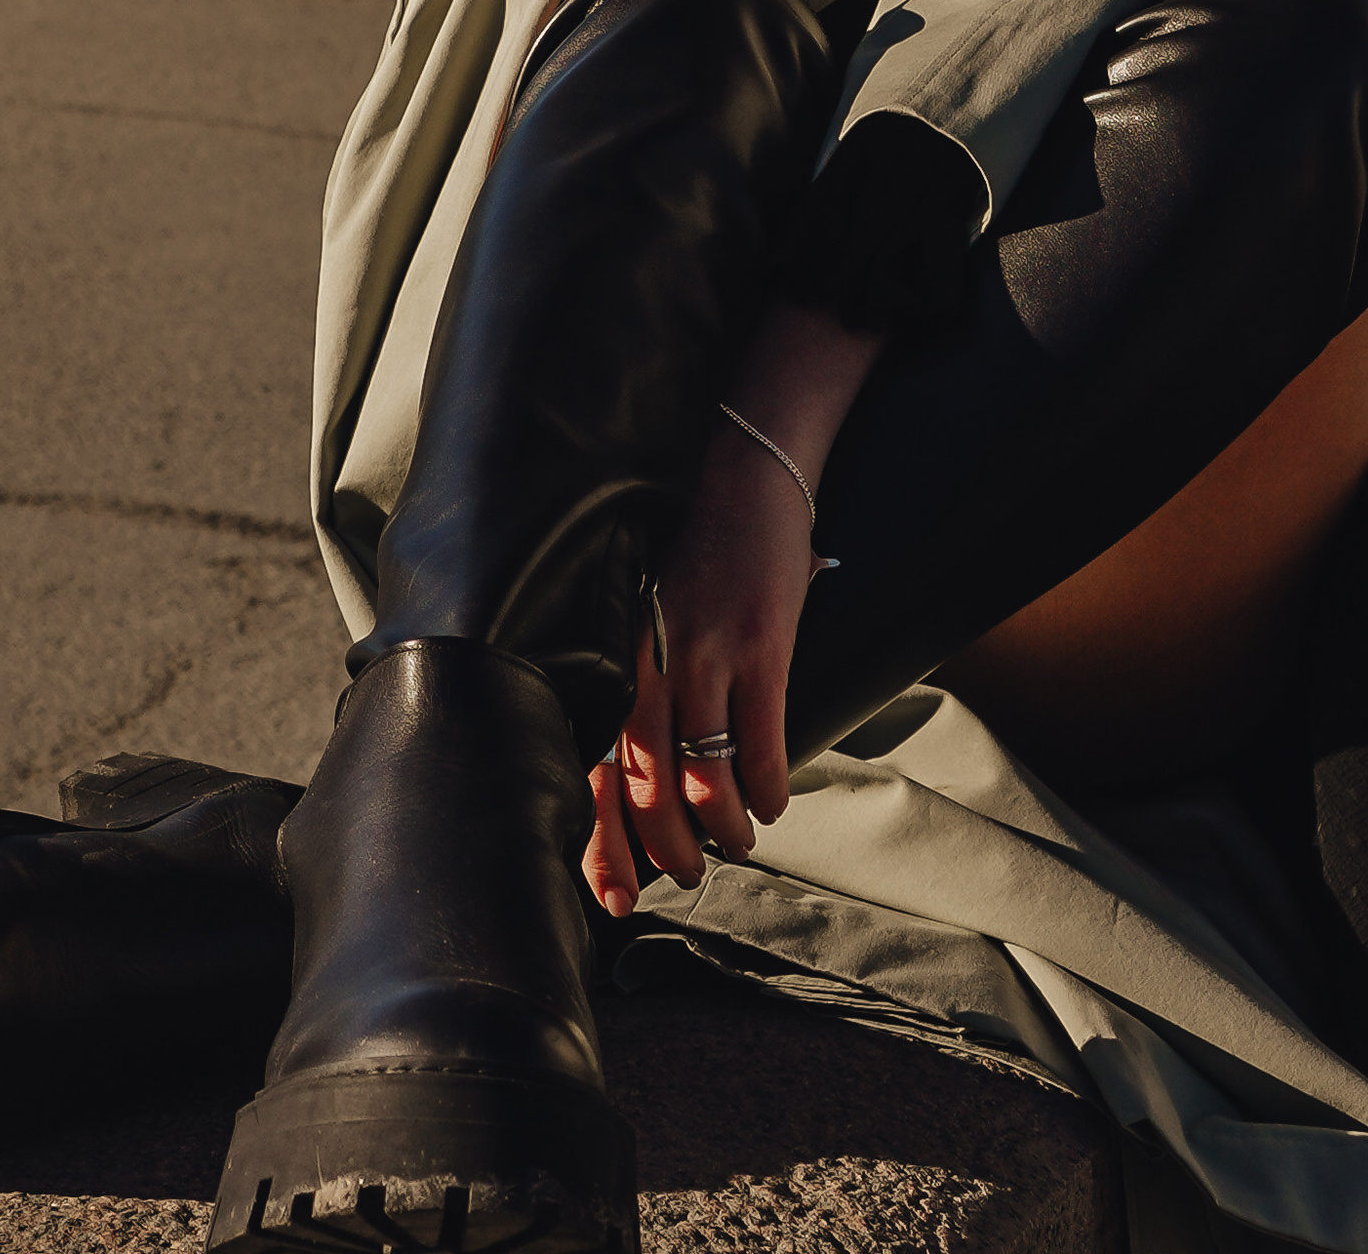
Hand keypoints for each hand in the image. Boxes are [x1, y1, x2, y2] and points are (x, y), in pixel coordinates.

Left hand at [583, 419, 827, 916]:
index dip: (602, 838)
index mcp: (618, 654)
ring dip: (724, 826)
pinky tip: (772, 803)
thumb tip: (643, 772)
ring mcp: (705, 652)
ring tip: (735, 842)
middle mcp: (650, 658)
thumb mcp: (650, 611)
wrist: (746, 474)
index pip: (594, 764)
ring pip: (705, 773)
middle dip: (665, 848)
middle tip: (684, 875)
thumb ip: (641, 678)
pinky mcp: (759, 645)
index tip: (613, 893)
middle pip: (644, 783)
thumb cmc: (697, 548)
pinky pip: (761, 741)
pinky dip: (768, 787)